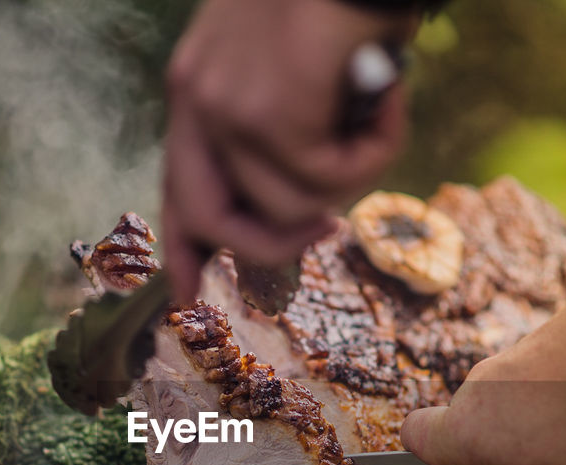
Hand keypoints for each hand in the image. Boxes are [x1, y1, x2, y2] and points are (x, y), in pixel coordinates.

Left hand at [162, 0, 414, 300]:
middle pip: (214, 220)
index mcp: (196, 90)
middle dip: (274, 246)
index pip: (178, 188)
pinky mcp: (272, 115)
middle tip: (326, 232)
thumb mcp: (291, 63)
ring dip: (352, 173)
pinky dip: (378, 148)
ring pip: (290, 207)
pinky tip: (387, 97)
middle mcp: (198, 102)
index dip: (183, 252)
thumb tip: (308, 201)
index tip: (186, 300)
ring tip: (377, 115)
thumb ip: (280, 123)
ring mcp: (229, 110)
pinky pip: (334, 180)